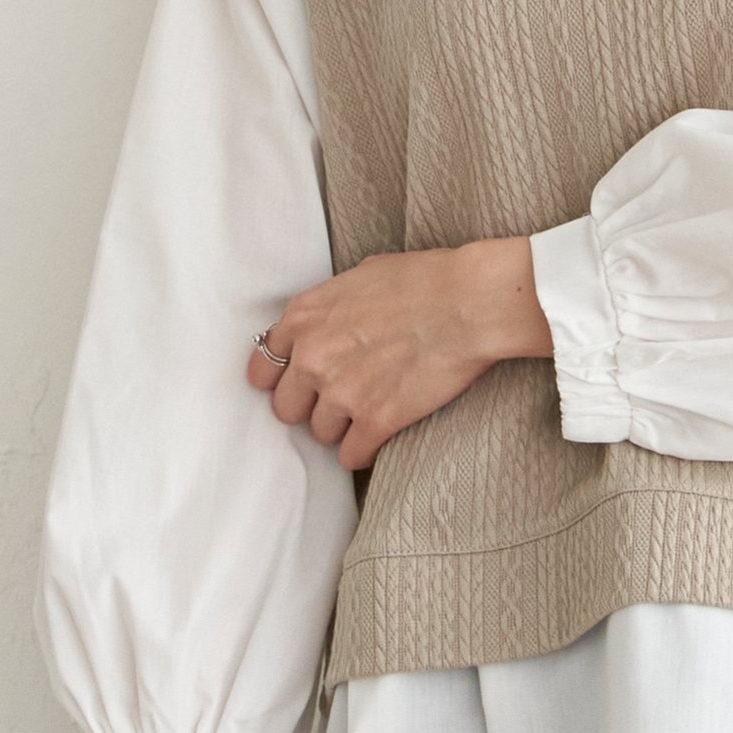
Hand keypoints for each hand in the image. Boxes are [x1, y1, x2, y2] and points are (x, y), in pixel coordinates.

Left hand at [246, 237, 552, 471]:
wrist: (469, 303)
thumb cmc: (426, 280)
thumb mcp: (361, 275)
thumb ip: (330, 306)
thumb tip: (329, 320)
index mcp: (305, 317)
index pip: (262, 368)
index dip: (283, 378)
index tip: (299, 383)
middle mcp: (313, 356)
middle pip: (286, 408)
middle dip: (311, 406)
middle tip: (339, 399)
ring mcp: (341, 392)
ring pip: (320, 433)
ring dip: (341, 427)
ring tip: (369, 412)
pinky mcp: (374, 421)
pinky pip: (351, 456)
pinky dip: (365, 451)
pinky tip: (380, 436)